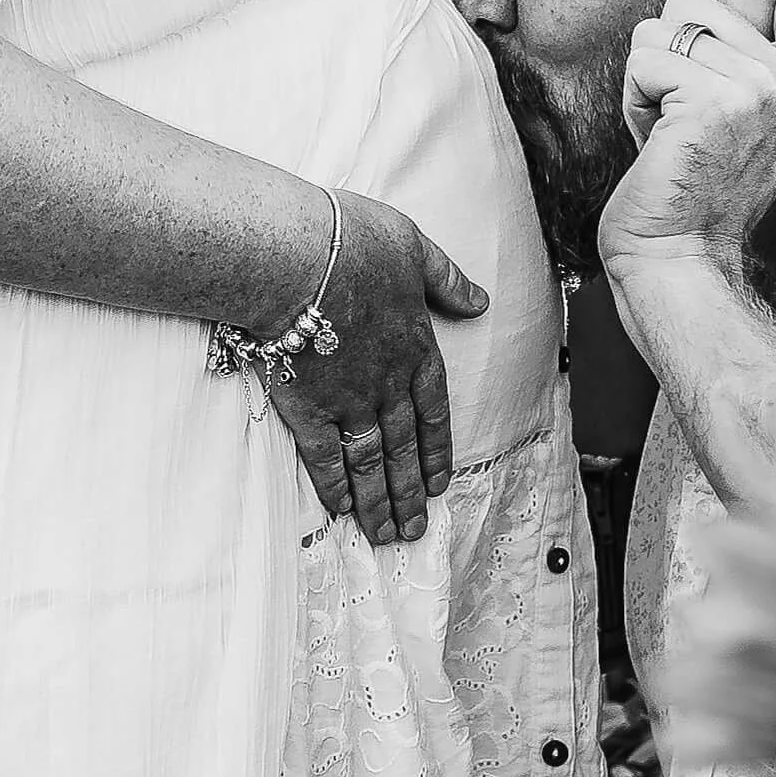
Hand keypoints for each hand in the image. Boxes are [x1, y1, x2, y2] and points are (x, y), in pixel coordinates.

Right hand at [265, 188, 486, 547]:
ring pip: (370, 462)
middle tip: (415, 529)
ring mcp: (348, 399)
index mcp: (417, 347)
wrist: (295, 255)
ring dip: (380, 501)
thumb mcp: (415, 248)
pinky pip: (324, 456)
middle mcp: (388, 383)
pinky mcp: (306, 406)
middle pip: (403, 448)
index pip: (434, 411)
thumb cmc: (355, 241)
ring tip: (387, 535)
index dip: (436, 450)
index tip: (438, 483)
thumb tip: (480, 300)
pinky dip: (335, 484)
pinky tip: (341, 508)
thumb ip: (447, 279)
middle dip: (409, 491)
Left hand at [600, 0, 775, 279]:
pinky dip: (633, 97)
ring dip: (647, 74)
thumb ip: (743, 57)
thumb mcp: (740, 114)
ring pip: (664, 27)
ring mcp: (757, 90)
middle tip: (677, 112)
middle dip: (667, 46)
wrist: (678, 257)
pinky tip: (653, 139)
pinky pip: (645, 59)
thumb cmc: (689, 186)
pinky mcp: (711, 102)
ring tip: (666, 127)